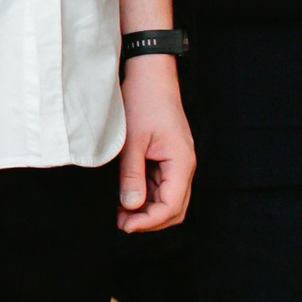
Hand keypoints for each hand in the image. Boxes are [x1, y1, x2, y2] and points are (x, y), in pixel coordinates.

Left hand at [117, 59, 193, 232]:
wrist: (150, 74)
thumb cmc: (143, 101)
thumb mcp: (132, 141)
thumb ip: (132, 175)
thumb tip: (131, 207)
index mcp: (181, 163)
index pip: (172, 207)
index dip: (150, 222)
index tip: (125, 226)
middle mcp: (184, 167)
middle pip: (174, 209)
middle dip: (149, 221)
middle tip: (120, 224)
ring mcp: (176, 163)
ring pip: (167, 200)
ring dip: (146, 210)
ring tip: (118, 213)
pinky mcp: (166, 159)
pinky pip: (160, 186)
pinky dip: (145, 196)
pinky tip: (123, 197)